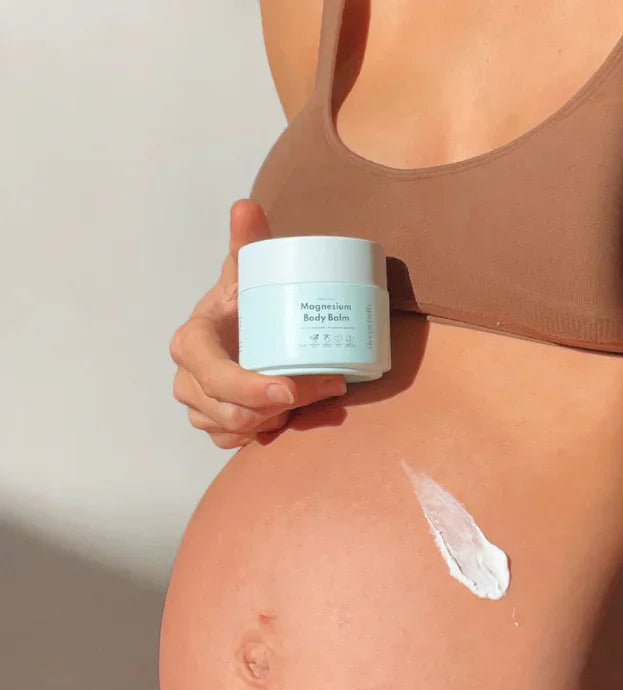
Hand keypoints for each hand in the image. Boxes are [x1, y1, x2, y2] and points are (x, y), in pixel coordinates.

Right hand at [169, 199, 346, 448]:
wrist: (241, 331)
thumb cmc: (243, 303)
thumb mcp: (244, 273)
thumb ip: (246, 243)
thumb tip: (246, 206)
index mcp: (191, 343)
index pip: (213, 374)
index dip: (248, 387)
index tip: (289, 388)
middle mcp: (188, 380)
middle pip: (230, 410)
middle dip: (281, 405)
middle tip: (328, 387)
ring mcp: (199, 407)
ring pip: (237, 429)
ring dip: (279, 419)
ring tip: (317, 395)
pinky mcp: (214, 426)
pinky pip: (236, 443)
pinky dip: (266, 433)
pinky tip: (292, 415)